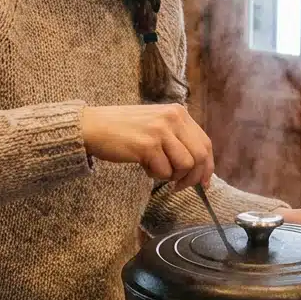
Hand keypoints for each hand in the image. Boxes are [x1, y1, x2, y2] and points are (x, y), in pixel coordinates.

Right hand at [81, 104, 213, 190]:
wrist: (92, 126)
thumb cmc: (123, 129)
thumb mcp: (156, 124)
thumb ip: (177, 138)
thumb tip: (198, 167)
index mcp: (178, 112)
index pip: (205, 143)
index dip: (208, 166)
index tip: (204, 183)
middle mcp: (173, 119)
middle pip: (200, 156)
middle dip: (192, 178)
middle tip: (178, 187)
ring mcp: (160, 131)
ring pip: (184, 165)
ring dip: (171, 176)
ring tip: (155, 170)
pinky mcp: (147, 145)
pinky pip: (164, 171)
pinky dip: (154, 175)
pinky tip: (142, 166)